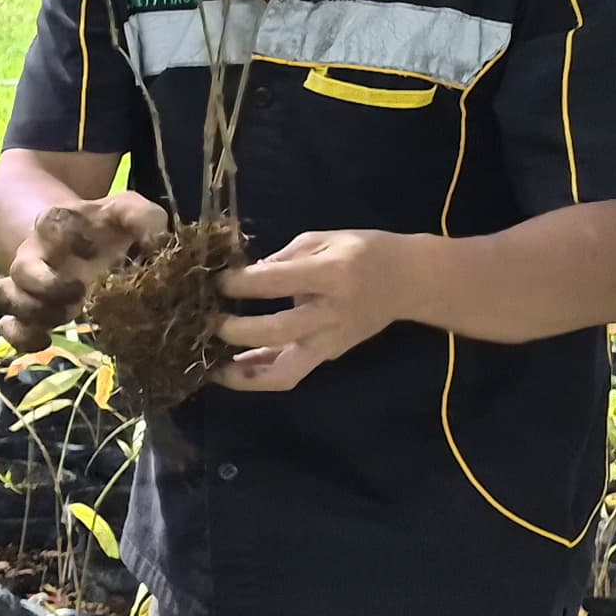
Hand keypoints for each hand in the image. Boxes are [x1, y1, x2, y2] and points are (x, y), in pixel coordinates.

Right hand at [0, 191, 168, 344]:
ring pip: (8, 297)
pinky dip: (22, 336)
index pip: (50, 225)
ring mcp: (27, 284)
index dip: (68, 238)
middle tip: (80, 292)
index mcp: (57, 224)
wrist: (78, 236)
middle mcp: (35, 253)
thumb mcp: (127, 212)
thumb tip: (161, 244)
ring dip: (34, 311)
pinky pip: (9, 325)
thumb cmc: (107, 227)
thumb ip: (145, 220)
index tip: (95, 249)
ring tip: (67, 316)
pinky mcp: (28, 309)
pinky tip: (46, 340)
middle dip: (47, 285)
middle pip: (22, 269)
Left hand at [213, 229, 404, 392]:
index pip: (276, 282)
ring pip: (284, 372)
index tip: (216, 282)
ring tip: (209, 367)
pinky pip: (289, 372)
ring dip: (242, 374)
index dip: (240, 283)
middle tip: (206, 323)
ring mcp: (330, 341)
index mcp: (330, 275)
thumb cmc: (362, 253)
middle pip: (277, 331)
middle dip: (235, 331)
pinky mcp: (328, 356)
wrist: (409, 281)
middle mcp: (330, 313)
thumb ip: (282, 259)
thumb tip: (240, 276)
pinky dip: (257, 374)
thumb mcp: (322, 240)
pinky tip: (230, 368)